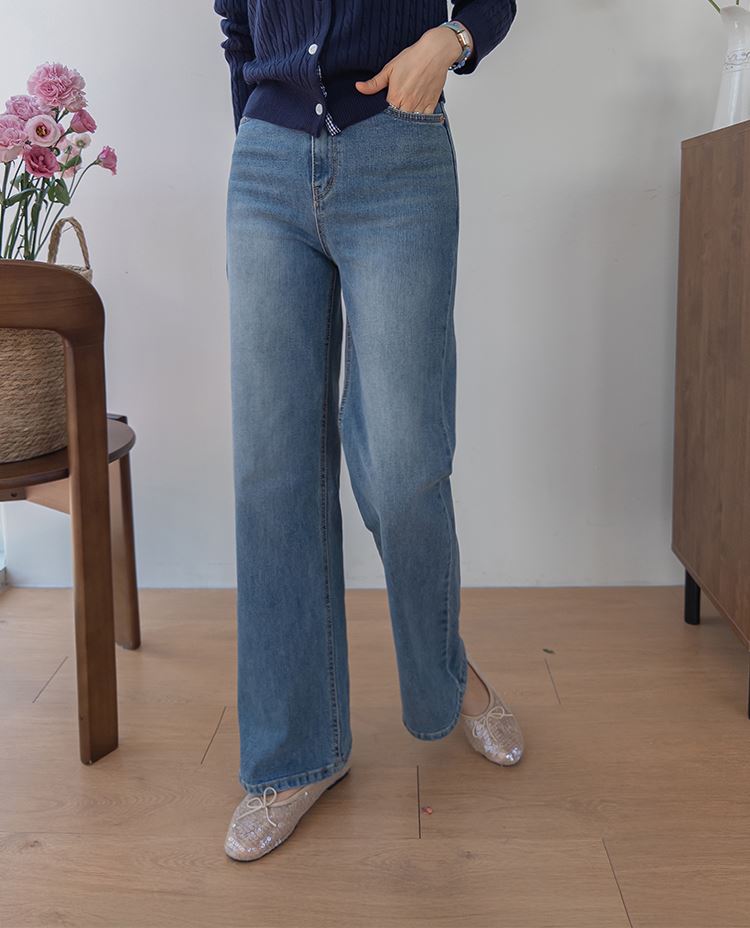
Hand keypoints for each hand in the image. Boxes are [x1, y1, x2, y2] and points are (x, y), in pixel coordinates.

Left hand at [355, 25, 471, 114]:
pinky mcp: (432, 104)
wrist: (435, 52)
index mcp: (395, 98)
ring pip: (412, 122)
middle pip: (398, 121)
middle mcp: (408, 105)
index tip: (384, 112)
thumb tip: (358, 88)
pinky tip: (417, 113)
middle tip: (394, 113)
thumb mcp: (389, 69)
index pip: (385, 115)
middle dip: (395, 119)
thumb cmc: (412, 58)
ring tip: (405, 113)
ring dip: (407, 120)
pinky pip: (426, 119)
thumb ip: (374, 83)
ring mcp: (421, 106)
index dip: (383, 115)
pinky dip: (421, 118)